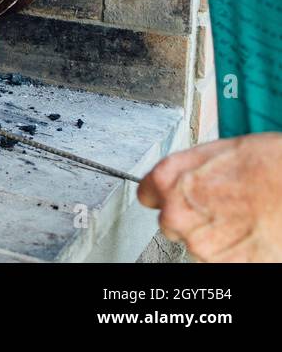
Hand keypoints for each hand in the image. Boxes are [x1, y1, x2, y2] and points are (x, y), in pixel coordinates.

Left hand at [137, 133, 281, 260]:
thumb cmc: (268, 165)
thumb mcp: (216, 151)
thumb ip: (185, 169)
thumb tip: (172, 179)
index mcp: (168, 180)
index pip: (147, 194)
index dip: (166, 194)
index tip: (176, 197)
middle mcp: (176, 214)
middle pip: (171, 223)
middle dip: (193, 217)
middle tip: (225, 207)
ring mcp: (199, 243)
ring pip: (197, 244)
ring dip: (215, 237)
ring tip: (244, 218)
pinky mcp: (223, 265)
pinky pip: (219, 261)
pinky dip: (234, 253)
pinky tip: (250, 235)